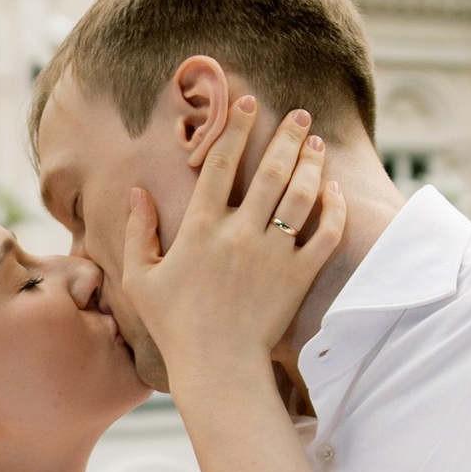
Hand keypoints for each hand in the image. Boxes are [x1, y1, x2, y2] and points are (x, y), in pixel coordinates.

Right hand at [115, 97, 343, 390]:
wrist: (218, 367)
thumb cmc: (175, 324)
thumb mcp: (141, 277)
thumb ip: (137, 231)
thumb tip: (136, 191)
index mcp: (201, 228)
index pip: (221, 164)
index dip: (235, 128)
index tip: (247, 104)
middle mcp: (240, 233)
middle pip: (270, 170)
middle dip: (287, 135)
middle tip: (299, 114)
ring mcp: (273, 254)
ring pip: (301, 195)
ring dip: (311, 164)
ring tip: (317, 143)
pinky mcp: (298, 276)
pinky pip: (324, 234)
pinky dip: (333, 209)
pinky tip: (334, 191)